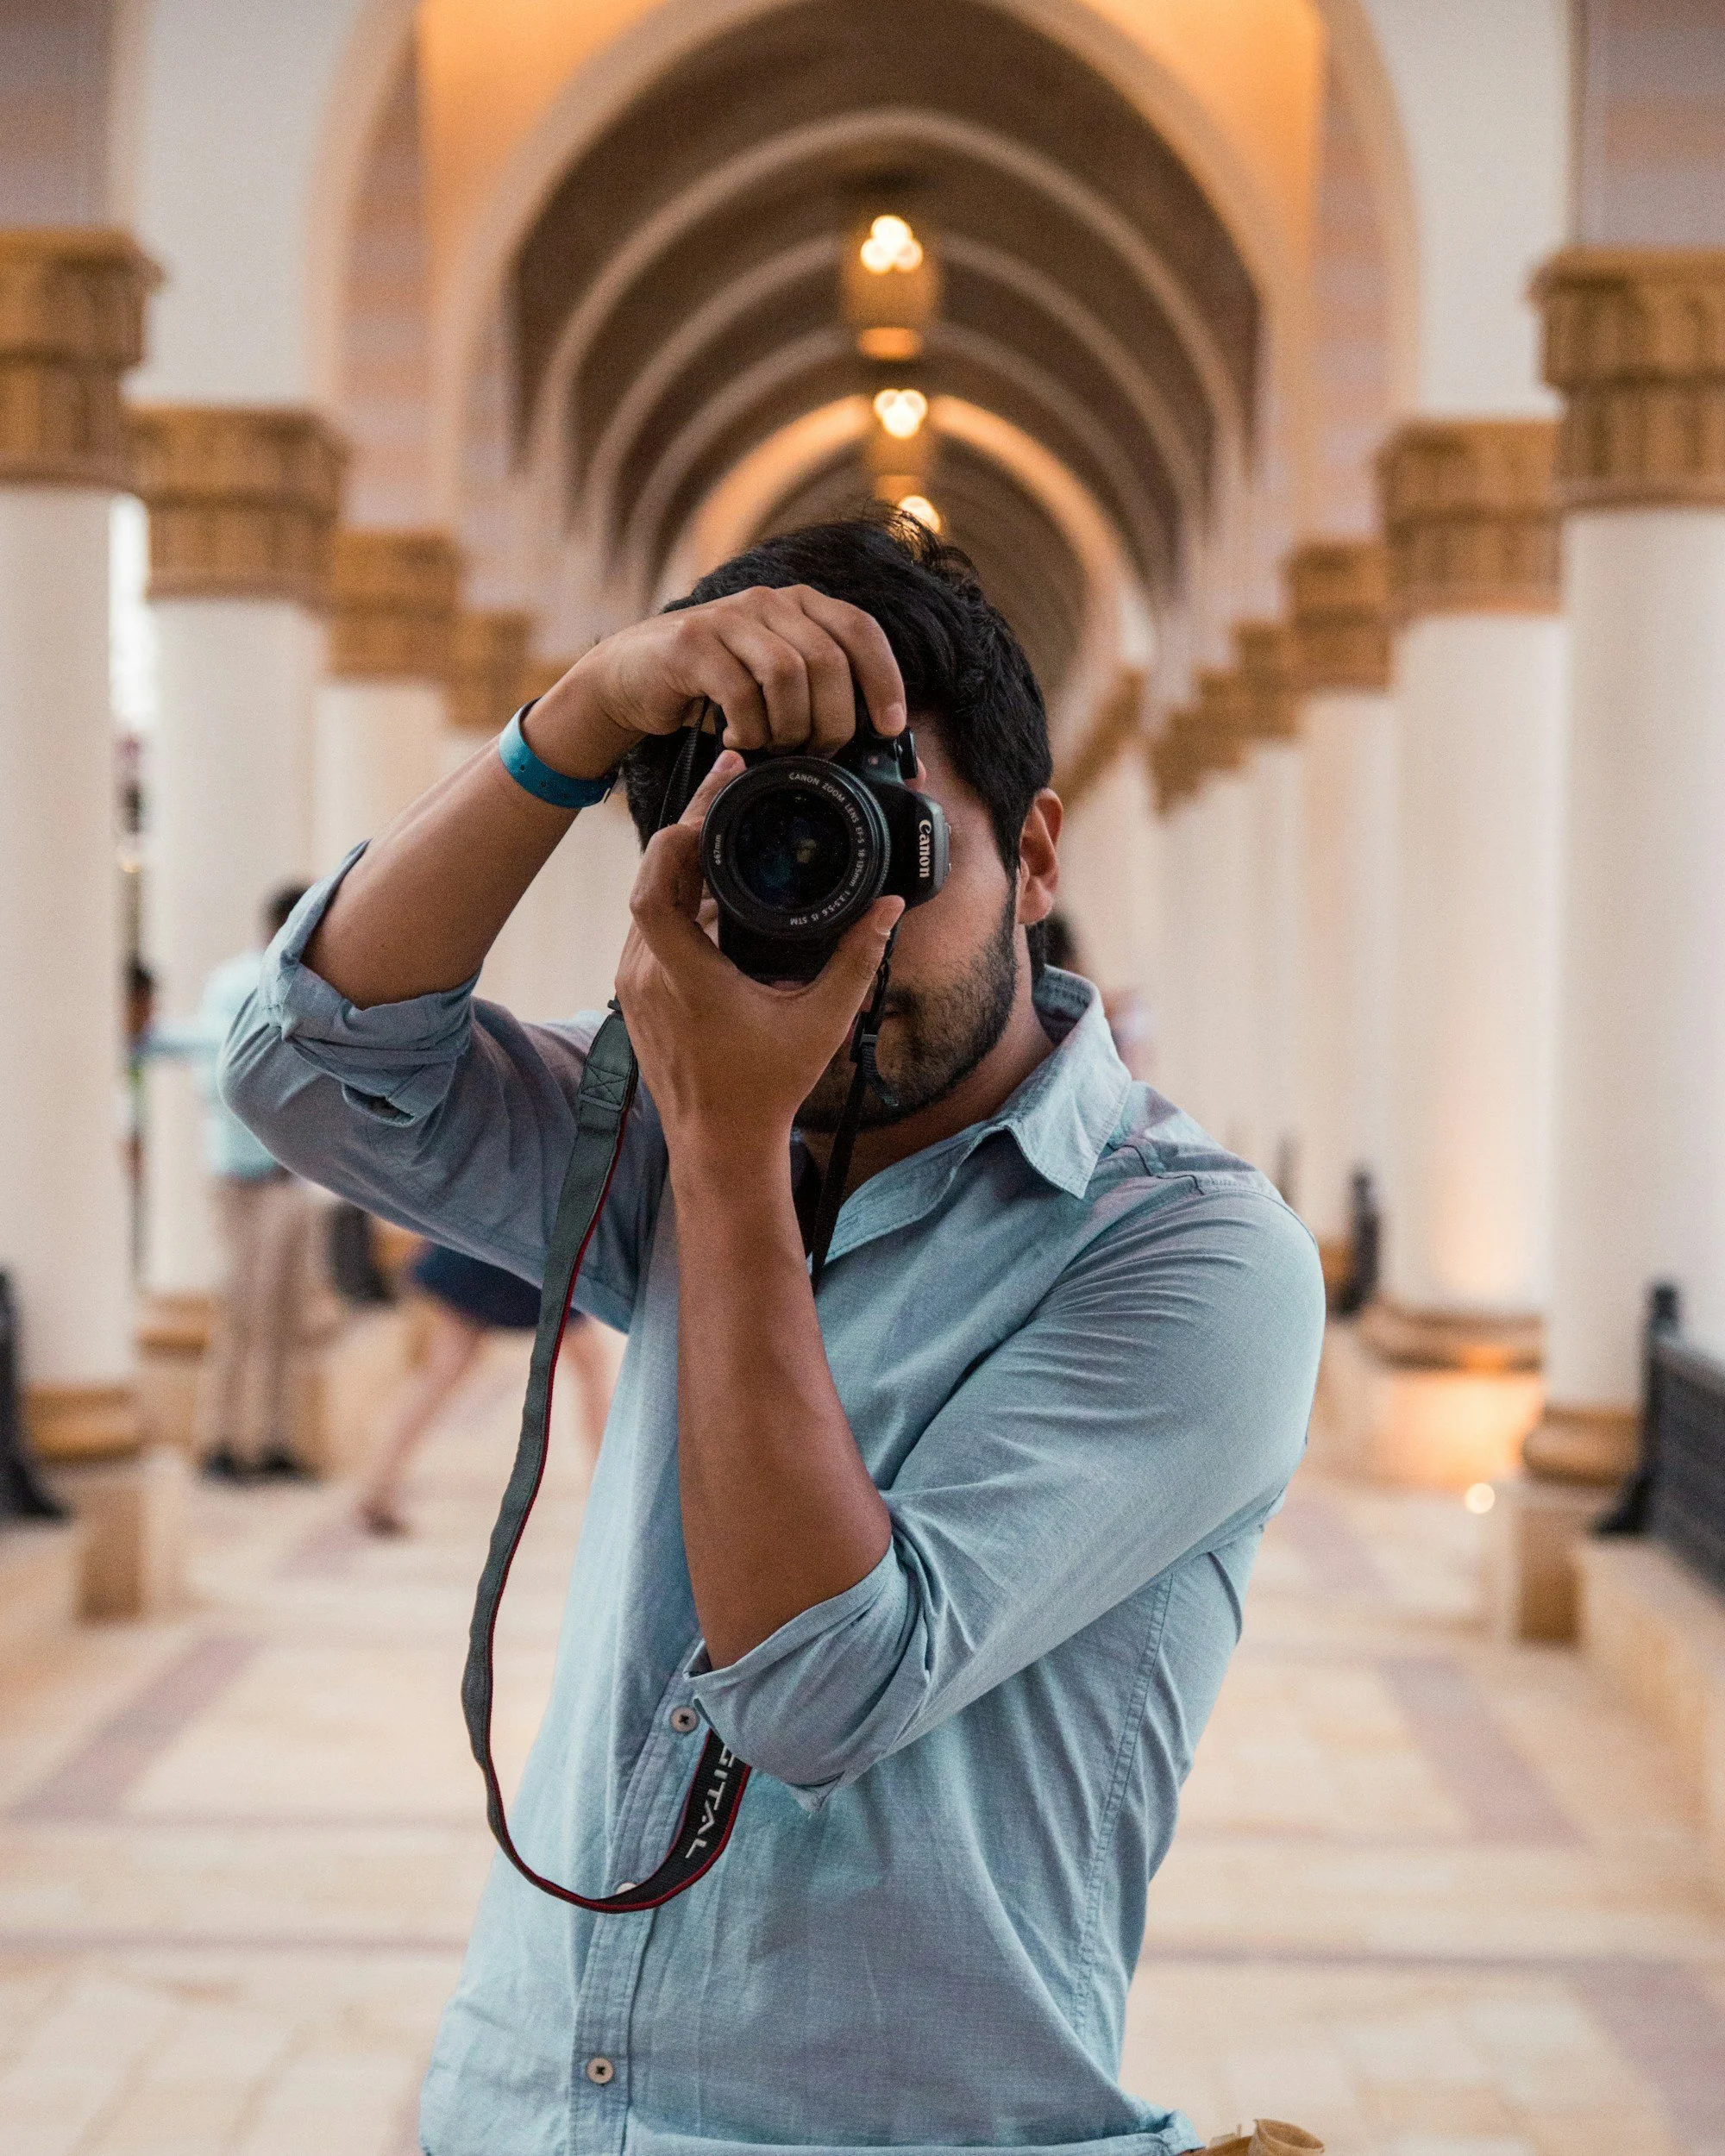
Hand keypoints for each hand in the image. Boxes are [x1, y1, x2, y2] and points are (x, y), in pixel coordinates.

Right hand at [527, 585, 907, 778]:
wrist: (631, 678)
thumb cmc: (715, 693)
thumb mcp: (777, 693)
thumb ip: (828, 712)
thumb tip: (908, 767)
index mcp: (800, 606)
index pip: (860, 629)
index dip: (884, 679)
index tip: (889, 728)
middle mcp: (768, 602)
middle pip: (828, 660)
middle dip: (832, 720)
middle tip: (816, 753)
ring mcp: (728, 617)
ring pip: (787, 674)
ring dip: (789, 726)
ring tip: (774, 746)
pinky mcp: (691, 643)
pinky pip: (741, 692)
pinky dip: (749, 729)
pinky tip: (738, 741)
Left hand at [615, 751, 903, 1163]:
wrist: (720, 1146)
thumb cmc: (766, 1089)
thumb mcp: (822, 1023)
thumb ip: (858, 962)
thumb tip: (889, 910)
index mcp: (683, 977)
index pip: (655, 887)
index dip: (679, 836)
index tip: (717, 800)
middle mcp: (647, 976)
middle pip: (651, 878)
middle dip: (689, 827)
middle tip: (727, 783)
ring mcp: (635, 987)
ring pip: (648, 902)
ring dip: (680, 862)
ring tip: (722, 823)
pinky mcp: (638, 997)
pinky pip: (649, 929)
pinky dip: (676, 898)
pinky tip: (710, 882)